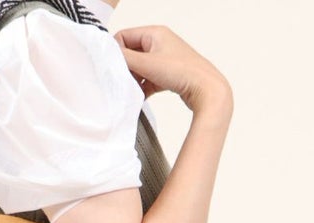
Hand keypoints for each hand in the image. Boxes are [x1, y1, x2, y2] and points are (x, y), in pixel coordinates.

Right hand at [113, 24, 232, 121]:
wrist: (207, 90)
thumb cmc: (183, 72)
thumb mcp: (147, 64)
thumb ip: (124, 59)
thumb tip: (106, 56)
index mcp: (154, 33)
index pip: (124, 36)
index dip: (116, 52)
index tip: (112, 68)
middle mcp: (159, 42)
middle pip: (130, 53)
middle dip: (124, 68)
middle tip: (121, 81)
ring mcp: (164, 59)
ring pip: (139, 68)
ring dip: (133, 79)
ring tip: (131, 90)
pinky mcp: (167, 75)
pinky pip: (148, 79)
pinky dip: (143, 88)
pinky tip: (140, 98)